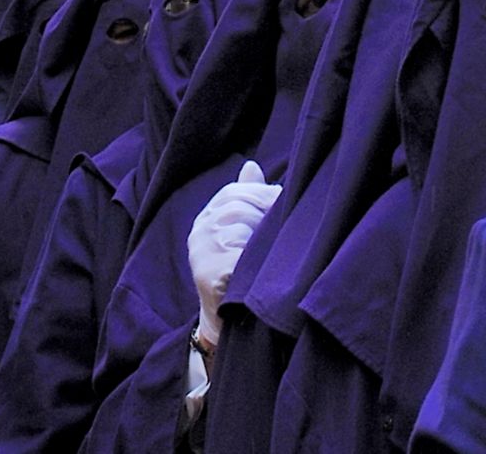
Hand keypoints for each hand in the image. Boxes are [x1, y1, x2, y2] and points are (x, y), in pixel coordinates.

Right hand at [188, 161, 280, 349]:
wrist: (228, 319)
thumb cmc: (240, 268)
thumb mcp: (242, 230)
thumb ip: (247, 198)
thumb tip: (250, 166)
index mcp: (207, 217)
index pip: (233, 192)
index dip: (262, 194)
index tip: (283, 201)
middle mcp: (199, 231)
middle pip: (238, 207)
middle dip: (266, 212)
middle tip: (286, 225)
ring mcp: (200, 253)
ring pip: (239, 228)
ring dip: (262, 237)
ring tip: (274, 248)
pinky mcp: (208, 275)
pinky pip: (238, 257)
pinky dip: (255, 259)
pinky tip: (264, 266)